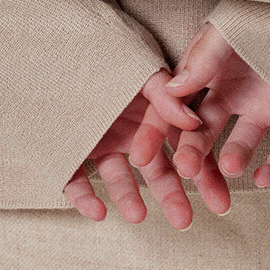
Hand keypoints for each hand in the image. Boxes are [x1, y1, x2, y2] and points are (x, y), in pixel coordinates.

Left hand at [62, 68, 206, 228]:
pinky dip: (84, 197)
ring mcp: (99, 142)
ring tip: (137, 215)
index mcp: (150, 113)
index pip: (182, 148)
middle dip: (170, 195)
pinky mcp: (68, 151)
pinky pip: (75, 180)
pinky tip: (97, 210)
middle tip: (184, 221)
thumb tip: (192, 121)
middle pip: (155, 169)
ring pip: (117, 177)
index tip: (219, 201)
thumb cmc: (100, 52)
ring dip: (127, 197)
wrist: (50, 49)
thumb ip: (163, 93)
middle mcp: (128, 131)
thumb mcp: (138, 68)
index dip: (203, 173)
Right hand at [129, 21, 269, 200]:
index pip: (176, 106)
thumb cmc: (267, 14)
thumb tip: (172, 89)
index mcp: (210, 73)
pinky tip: (264, 178)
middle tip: (185, 169)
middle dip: (192, 152)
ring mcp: (263, 109)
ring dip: (233, 158)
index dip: (158, 130)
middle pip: (204, 130)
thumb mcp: (227, 30)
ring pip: (242, 143)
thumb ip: (202, 58)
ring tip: (230, 166)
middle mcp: (233, 94)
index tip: (142, 155)